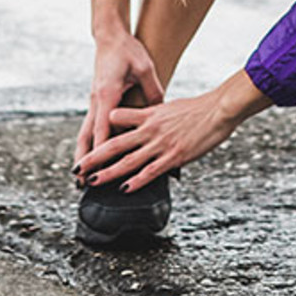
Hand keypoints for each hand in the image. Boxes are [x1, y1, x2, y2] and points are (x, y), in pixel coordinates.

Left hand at [74, 90, 239, 191]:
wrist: (218, 109)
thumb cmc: (197, 109)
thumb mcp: (169, 106)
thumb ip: (152, 115)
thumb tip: (143, 122)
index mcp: (148, 115)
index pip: (117, 119)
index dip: (101, 129)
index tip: (86, 142)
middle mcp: (150, 129)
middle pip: (115, 144)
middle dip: (94, 157)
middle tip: (77, 167)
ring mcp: (161, 144)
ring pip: (128, 160)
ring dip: (108, 173)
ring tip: (92, 181)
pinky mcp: (174, 156)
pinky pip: (150, 171)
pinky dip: (136, 181)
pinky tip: (124, 189)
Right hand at [76, 29, 166, 167]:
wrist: (110, 35)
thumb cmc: (128, 50)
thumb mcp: (144, 68)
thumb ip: (152, 90)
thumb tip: (161, 111)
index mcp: (108, 94)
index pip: (103, 128)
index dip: (101, 151)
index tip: (100, 169)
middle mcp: (97, 100)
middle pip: (87, 136)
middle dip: (84, 160)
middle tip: (80, 181)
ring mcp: (94, 101)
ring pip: (85, 133)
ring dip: (82, 154)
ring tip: (79, 175)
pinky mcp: (97, 100)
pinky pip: (91, 125)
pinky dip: (90, 142)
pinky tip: (91, 154)